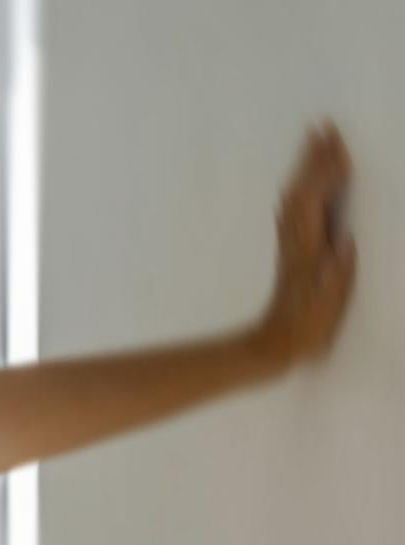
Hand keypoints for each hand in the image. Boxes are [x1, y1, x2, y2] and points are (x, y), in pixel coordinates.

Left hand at [251, 121, 356, 366]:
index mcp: (307, 251)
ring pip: (294, 197)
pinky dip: (302, 187)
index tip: (338, 145)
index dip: (326, 173)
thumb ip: (336, 275)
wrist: (273, 345)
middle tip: (322, 125)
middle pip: (301, 191)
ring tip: (314, 140)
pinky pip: (294, 209)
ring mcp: (290, 245)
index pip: (316, 202)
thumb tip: (344, 242)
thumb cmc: (306, 330)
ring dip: (305, 167)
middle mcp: (295, 242)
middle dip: (313, 158)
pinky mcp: (291, 251)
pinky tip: (305, 181)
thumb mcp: (328, 307)